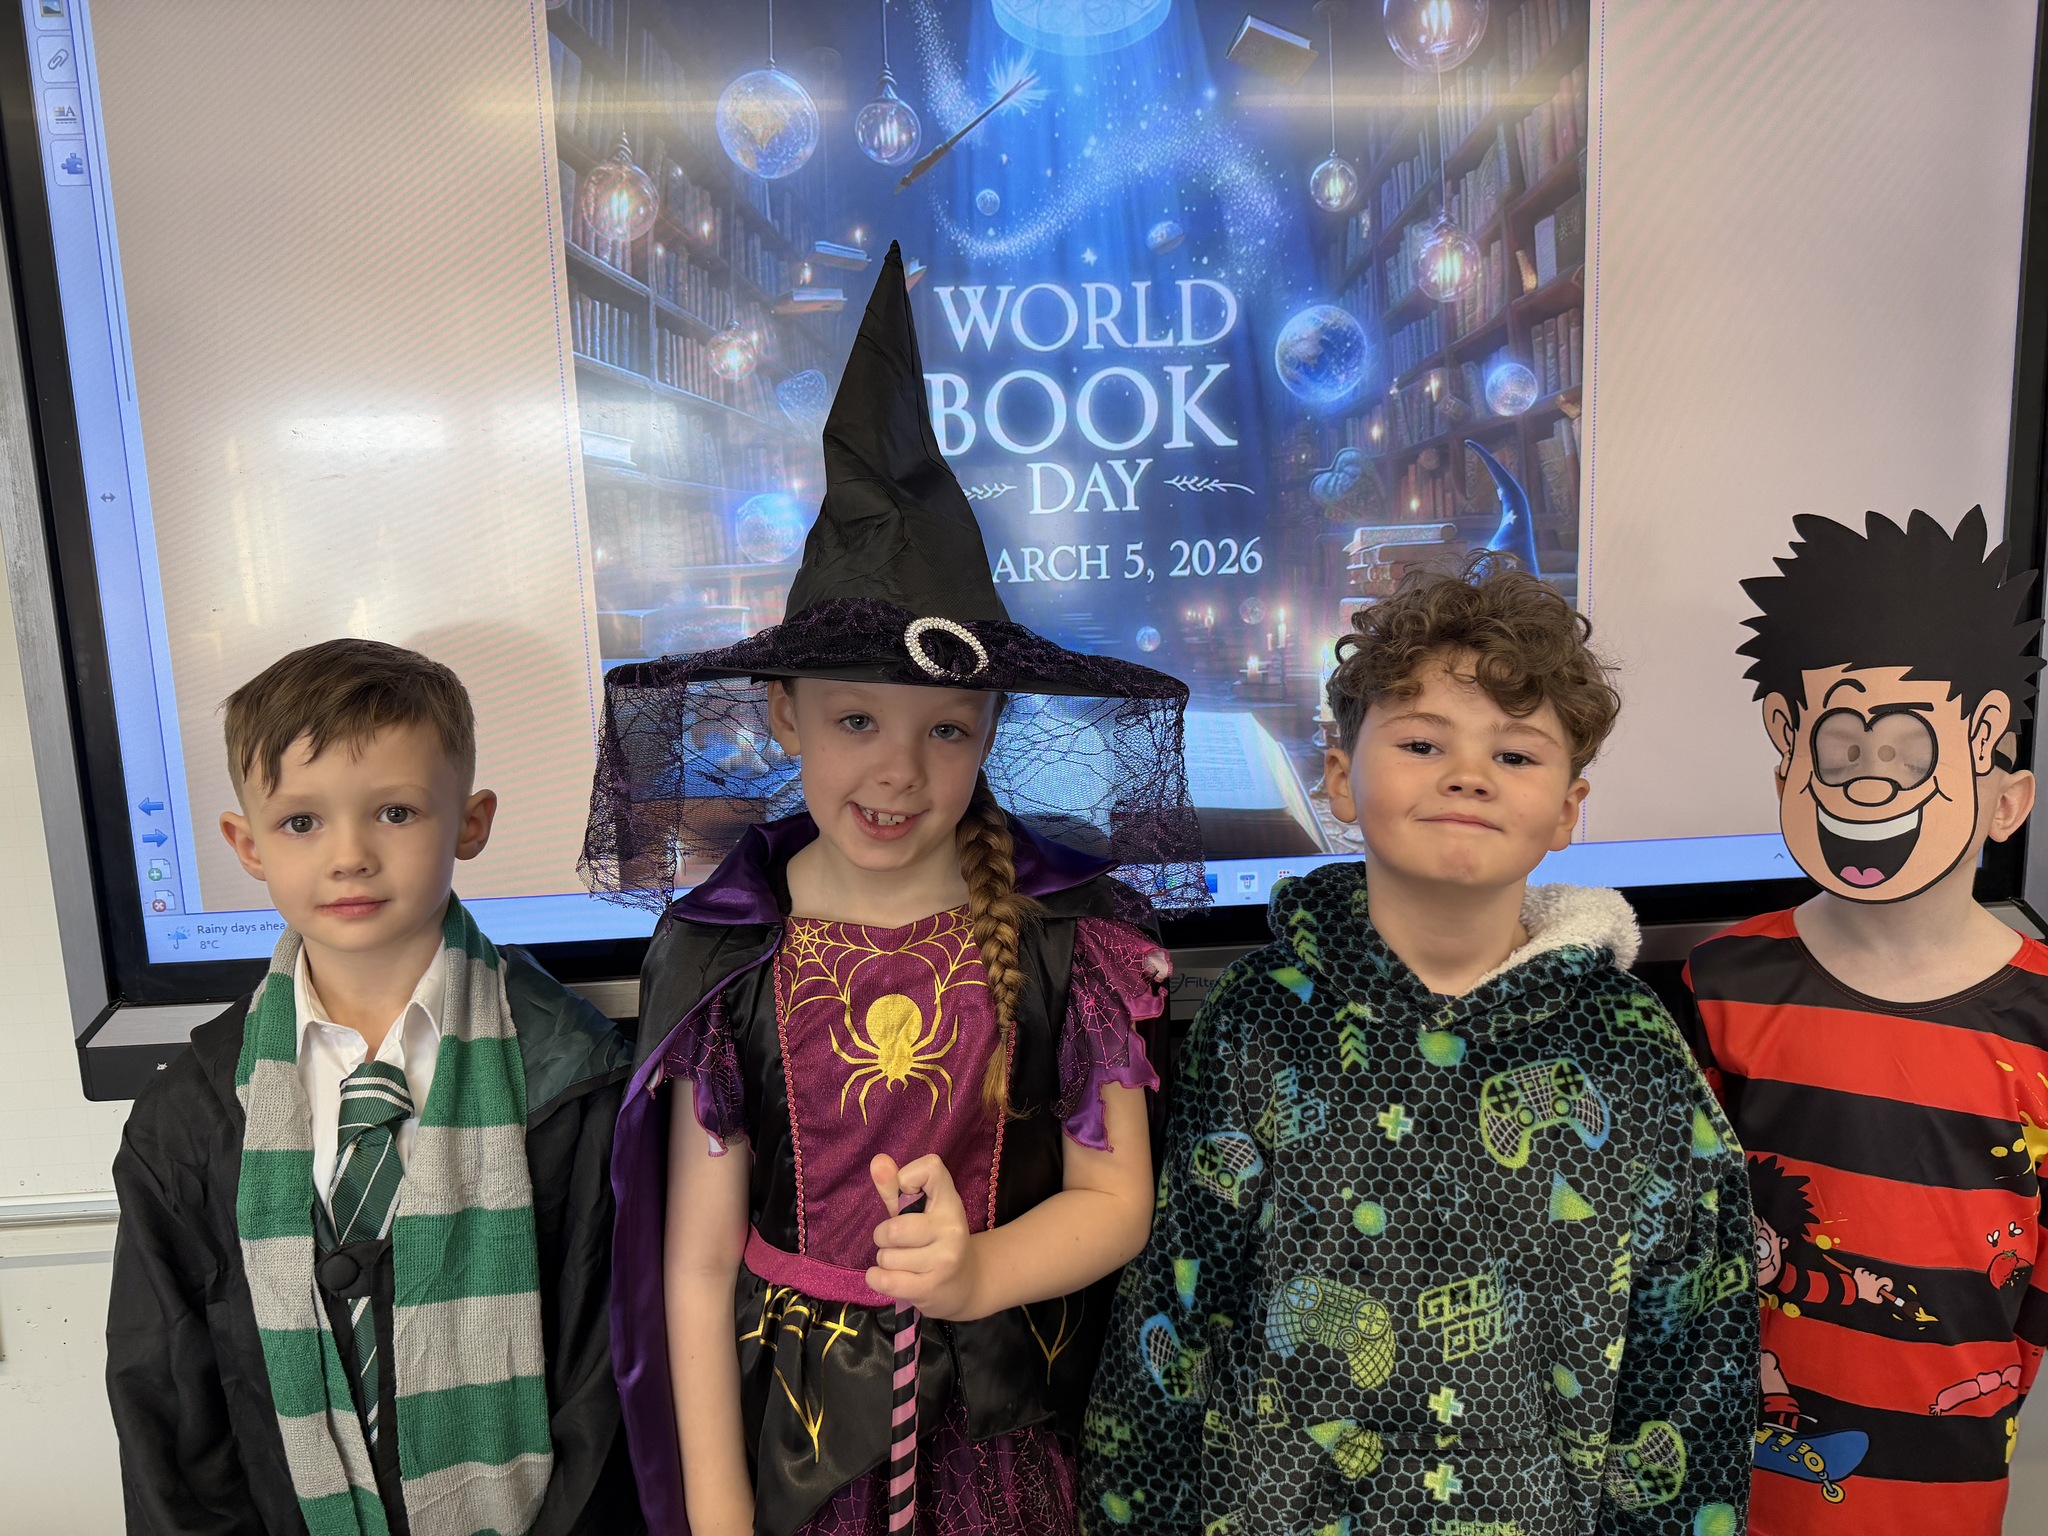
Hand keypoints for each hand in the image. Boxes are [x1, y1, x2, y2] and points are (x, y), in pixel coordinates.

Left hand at [867, 1153, 980, 1319]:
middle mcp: (952, 1229)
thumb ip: (894, 1187)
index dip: (907, 1177)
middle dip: (883, 1237)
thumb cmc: (934, 1241)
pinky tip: (887, 1277)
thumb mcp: (916, 1212)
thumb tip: (877, 1160)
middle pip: (893, 1228)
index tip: (908, 1195)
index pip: (930, 1168)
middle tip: (896, 1242)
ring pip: (886, 1257)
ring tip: (901, 1263)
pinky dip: (877, 1279)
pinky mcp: (932, 1288)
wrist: (967, 1284)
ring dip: (884, 1260)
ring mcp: (944, 1260)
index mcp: (950, 1202)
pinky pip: (886, 1281)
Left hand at [1853, 1267, 1894, 1304]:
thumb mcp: (1875, 1300)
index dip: (1889, 1284)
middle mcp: (1872, 1277)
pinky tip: (1861, 1273)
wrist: (1853, 1290)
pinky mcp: (1858, 1273)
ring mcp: (1864, 1274)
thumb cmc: (1865, 1295)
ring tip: (1865, 1283)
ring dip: (1868, 1277)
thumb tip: (1880, 1298)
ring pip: (1868, 1273)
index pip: (1887, 1281)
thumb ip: (1880, 1299)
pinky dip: (1861, 1271)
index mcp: (1877, 1283)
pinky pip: (1860, 1270)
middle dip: (1876, 1282)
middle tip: (1873, 1287)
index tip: (1886, 1288)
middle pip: (1877, 1277)